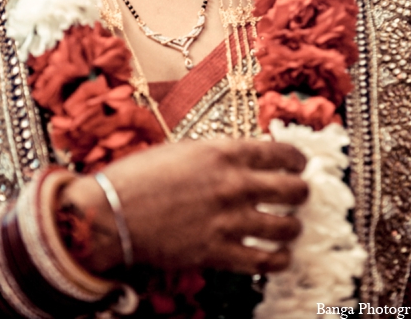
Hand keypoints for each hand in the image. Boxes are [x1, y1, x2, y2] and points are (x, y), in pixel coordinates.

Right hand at [60, 138, 307, 275]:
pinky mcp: (219, 252)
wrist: (110, 213)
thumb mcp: (181, 151)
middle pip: (294, 190)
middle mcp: (234, 184)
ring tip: (287, 226)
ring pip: (288, 226)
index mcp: (224, 153)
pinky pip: (267, 260)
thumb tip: (243, 160)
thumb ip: (217, 155)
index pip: (282, 153)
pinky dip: (279, 258)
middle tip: (296, 195)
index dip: (297, 160)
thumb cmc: (137, 177)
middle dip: (300, 192)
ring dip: (292, 226)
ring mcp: (230, 220)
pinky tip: (278, 254)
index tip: (298, 165)